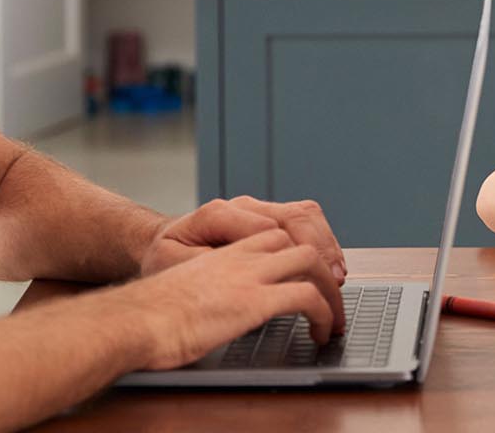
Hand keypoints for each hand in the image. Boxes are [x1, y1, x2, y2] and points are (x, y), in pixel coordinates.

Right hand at [126, 229, 346, 370]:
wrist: (131, 319)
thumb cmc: (151, 305)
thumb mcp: (186, 273)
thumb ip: (216, 268)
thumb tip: (239, 287)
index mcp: (221, 234)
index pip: (278, 220)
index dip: (308, 240)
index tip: (321, 265)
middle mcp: (237, 246)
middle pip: (300, 230)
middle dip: (327, 256)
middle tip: (336, 288)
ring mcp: (247, 271)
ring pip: (310, 258)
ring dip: (331, 287)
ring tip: (334, 314)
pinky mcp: (252, 300)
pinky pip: (305, 296)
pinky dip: (323, 312)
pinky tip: (320, 330)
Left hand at [142, 196, 346, 282]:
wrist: (157, 246)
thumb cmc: (165, 259)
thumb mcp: (172, 265)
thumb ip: (205, 264)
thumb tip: (240, 271)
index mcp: (217, 215)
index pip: (270, 229)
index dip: (297, 255)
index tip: (309, 286)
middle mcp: (242, 207)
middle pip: (295, 217)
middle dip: (321, 252)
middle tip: (333, 286)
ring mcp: (256, 210)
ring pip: (305, 215)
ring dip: (326, 246)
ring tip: (337, 278)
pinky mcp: (267, 220)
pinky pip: (304, 221)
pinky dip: (322, 242)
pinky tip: (329, 265)